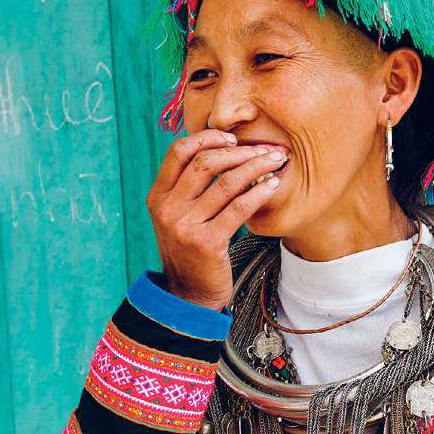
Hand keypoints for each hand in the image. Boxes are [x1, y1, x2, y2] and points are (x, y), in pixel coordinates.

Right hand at [146, 129, 288, 310]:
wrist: (187, 296)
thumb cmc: (189, 251)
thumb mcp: (176, 217)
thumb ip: (187, 188)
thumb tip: (220, 149)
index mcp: (158, 197)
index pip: (178, 151)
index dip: (207, 138)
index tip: (232, 138)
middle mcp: (168, 209)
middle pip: (205, 162)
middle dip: (240, 150)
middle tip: (264, 149)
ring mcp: (186, 226)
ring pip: (226, 182)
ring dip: (256, 166)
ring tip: (275, 160)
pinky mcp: (207, 243)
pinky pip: (239, 207)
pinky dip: (260, 192)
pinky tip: (274, 185)